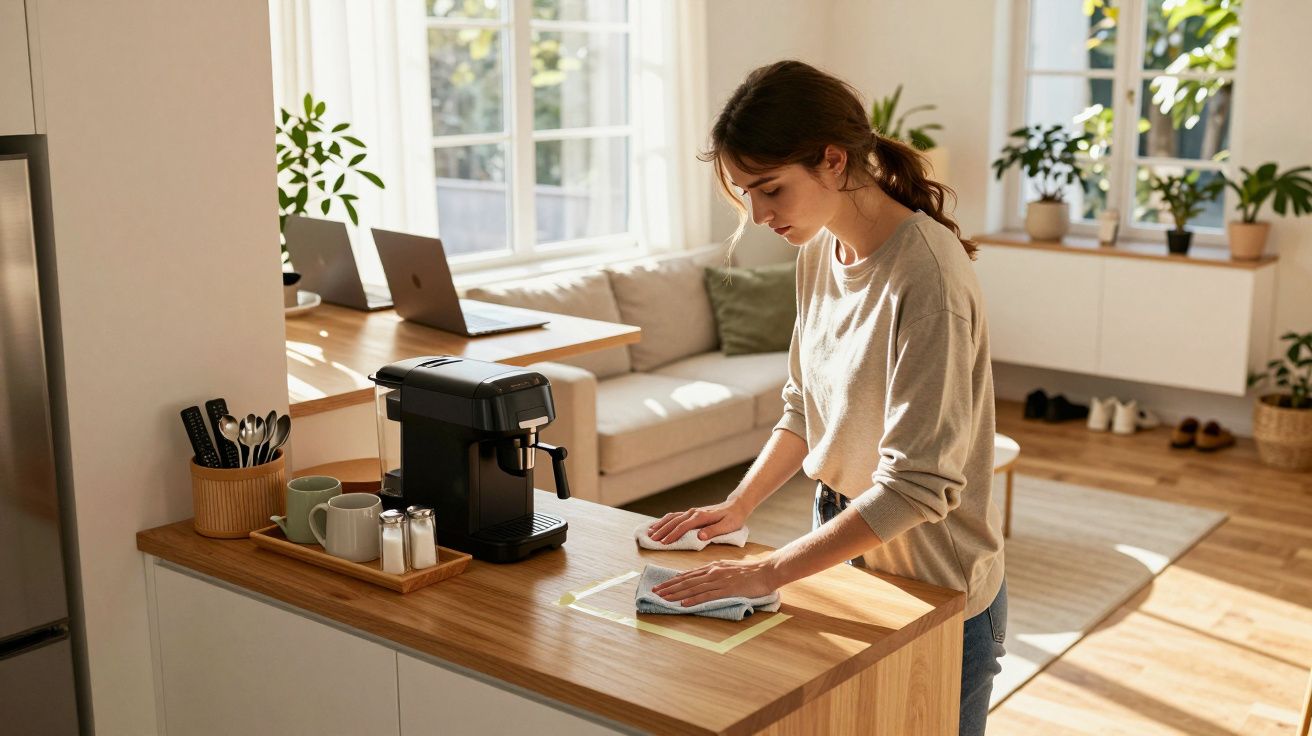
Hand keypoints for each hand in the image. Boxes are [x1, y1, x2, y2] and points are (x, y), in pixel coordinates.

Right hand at [646, 499, 746, 544]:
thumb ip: (713, 531)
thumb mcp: (727, 526)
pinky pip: (675, 516)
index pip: (683, 526)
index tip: (663, 543)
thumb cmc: (733, 518)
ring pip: (672, 517)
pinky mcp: (691, 513)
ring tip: (650, 532)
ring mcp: (691, 512)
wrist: (736, 506)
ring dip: (661, 525)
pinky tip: (658, 525)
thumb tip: (699, 537)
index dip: (672, 535)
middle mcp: (693, 512)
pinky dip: (664, 520)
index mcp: (701, 516)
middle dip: (662, 531)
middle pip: (674, 522)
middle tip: (652, 540)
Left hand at [652, 557, 778, 606]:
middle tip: (655, 591)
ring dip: (676, 594)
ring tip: (664, 598)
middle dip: (669, 587)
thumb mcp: (729, 569)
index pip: (689, 574)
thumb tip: (704, 580)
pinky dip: (693, 600)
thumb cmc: (750, 572)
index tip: (662, 585)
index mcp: (713, 567)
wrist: (766, 571)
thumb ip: (716, 574)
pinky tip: (683, 604)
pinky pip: (706, 595)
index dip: (674, 580)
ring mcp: (719, 580)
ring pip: (693, 588)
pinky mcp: (726, 590)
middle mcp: (712, 572)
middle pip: (686, 580)